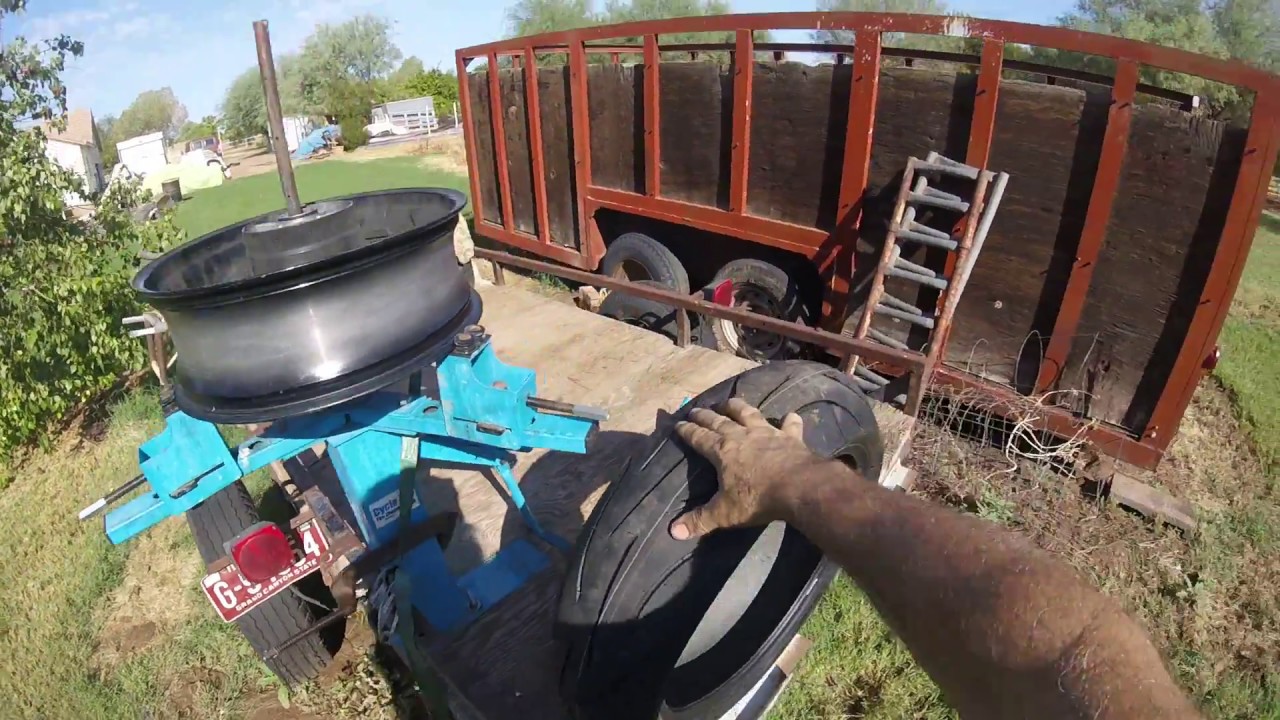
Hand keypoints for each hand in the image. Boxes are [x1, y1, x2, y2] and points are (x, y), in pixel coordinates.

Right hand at [671, 398, 828, 539]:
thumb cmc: (758, 499)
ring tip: (730, 402)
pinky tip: (791, 415)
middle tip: (695, 409)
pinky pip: (790, 425)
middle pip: (719, 421)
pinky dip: (790, 420)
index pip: (699, 437)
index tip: (678, 423)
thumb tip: (674, 532)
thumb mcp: (725, 514)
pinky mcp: (790, 437)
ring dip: (738, 406)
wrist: (799, 487)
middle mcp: (742, 436)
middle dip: (705, 415)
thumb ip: (700, 520)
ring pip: (749, 413)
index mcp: (722, 452)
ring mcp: (767, 433)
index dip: (687, 431)